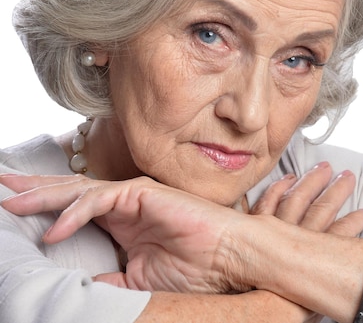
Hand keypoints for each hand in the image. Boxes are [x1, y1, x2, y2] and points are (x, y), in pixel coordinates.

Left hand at [0, 166, 362, 293]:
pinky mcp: (144, 192)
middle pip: (71, 191)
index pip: (76, 207)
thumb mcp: (139, 279)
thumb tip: (81, 288)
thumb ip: (110, 277)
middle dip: (34, 188)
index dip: (45, 204)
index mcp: (124, 221)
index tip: (14, 205)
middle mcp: (125, 203)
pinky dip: (75, 212)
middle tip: (1, 185)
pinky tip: (55, 228)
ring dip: (44, 196)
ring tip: (11, 201)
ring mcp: (134, 195)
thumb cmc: (195, 267)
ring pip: (79, 189)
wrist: (230, 258)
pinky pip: (100, 199)